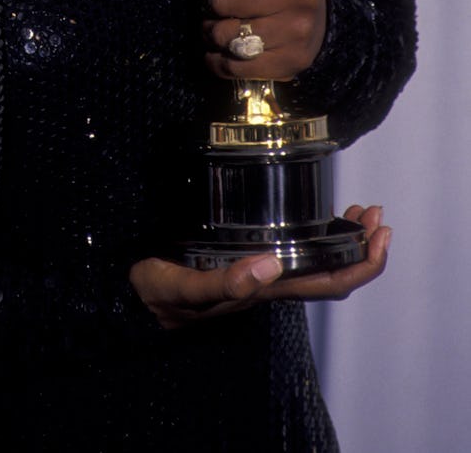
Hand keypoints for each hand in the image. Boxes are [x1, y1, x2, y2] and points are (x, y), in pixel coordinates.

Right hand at [130, 205, 389, 328]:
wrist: (133, 301)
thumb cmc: (159, 296)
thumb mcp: (184, 288)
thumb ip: (224, 282)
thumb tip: (270, 262)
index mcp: (264, 291)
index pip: (330, 283)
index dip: (362, 264)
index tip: (378, 233)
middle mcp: (269, 283)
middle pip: (333, 272)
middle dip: (361, 246)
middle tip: (373, 212)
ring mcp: (259, 273)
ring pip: (317, 262)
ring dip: (343, 239)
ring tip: (355, 211)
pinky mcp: (244, 258)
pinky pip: (294, 251)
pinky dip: (314, 233)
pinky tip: (312, 215)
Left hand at [183, 0, 325, 79]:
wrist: (317, 13)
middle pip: (224, 3)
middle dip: (211, 4)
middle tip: (217, 4)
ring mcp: (300, 29)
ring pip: (228, 37)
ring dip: (212, 33)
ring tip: (216, 26)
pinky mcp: (293, 60)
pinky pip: (237, 66)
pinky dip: (220, 61)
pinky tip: (221, 51)